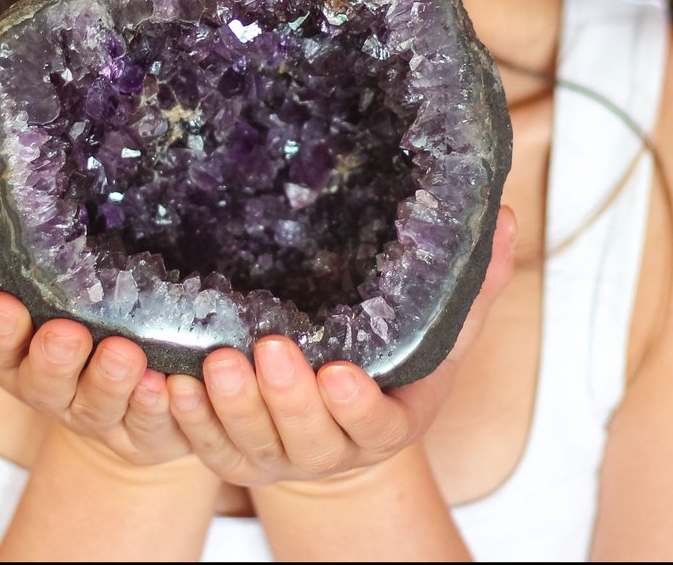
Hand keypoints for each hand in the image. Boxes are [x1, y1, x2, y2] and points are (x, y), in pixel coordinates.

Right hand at [0, 199, 191, 469]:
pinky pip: (151, 426)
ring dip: (109, 383)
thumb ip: (8, 236)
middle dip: (53, 361)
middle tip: (68, 333)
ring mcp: (98, 413)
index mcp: (18, 350)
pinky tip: (169, 385)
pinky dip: (158, 408)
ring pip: (98, 407)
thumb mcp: (39, 272)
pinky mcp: (144, 430)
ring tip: (127, 355)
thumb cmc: (74, 310)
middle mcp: (53, 388)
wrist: (128, 382)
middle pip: (42, 384)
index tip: (3, 306)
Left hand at [164, 205, 516, 487]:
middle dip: (287, 399)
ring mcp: (278, 456)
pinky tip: (168, 383)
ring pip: (250, 445)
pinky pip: (202, 446)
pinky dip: (185, 419)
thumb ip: (473, 283)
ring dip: (229, 407)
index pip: (377, 427)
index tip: (341, 372)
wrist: (339, 415)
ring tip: (217, 361)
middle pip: (308, 440)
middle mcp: (332, 450)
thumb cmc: (394, 363)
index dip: (358, 407)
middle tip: (267, 349)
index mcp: (388, 423)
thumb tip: (505, 216)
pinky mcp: (233, 451)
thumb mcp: (439, 327)